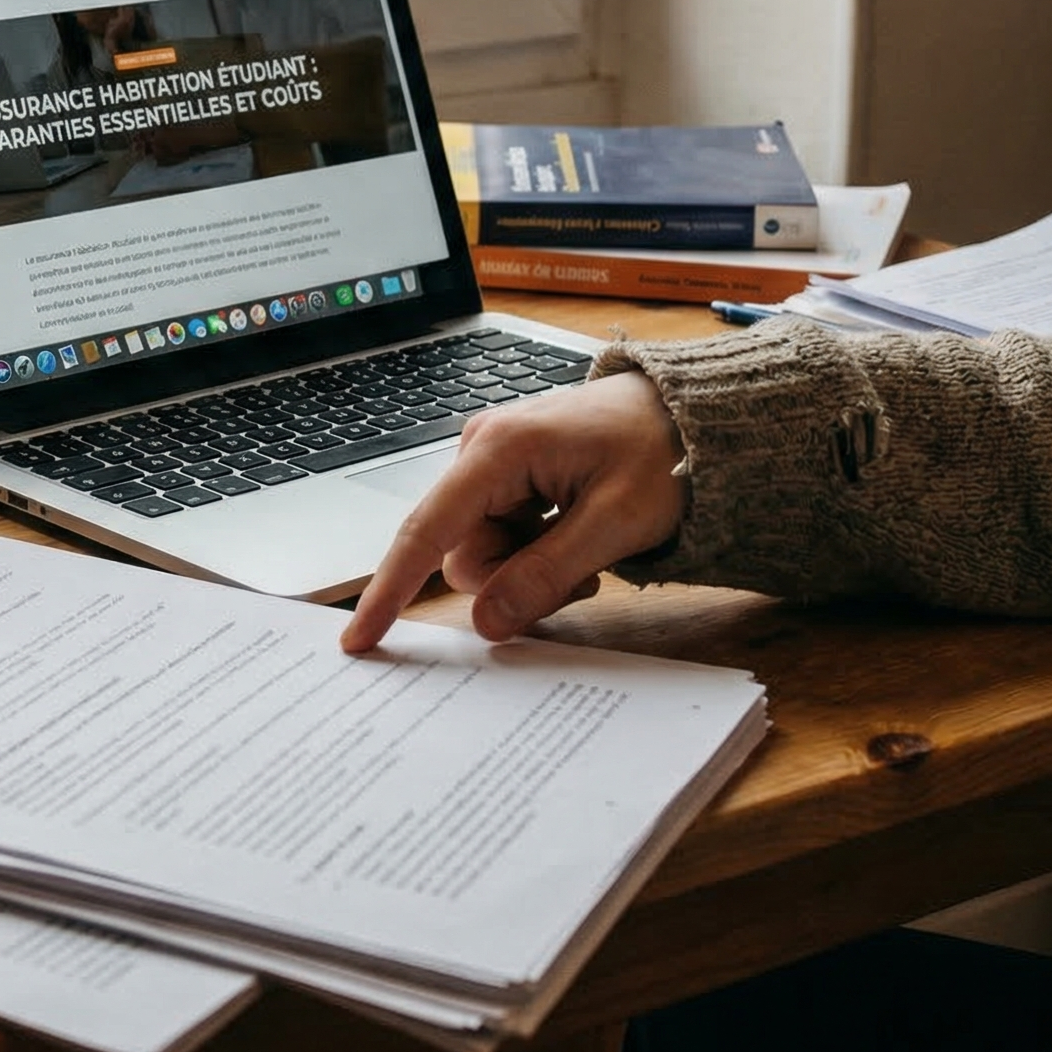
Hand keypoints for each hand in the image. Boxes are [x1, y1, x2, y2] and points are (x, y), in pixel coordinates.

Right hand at [339, 370, 684, 652]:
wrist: (690, 414)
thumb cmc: (659, 452)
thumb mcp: (614, 523)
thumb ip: (546, 575)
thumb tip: (486, 621)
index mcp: (499, 449)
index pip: (428, 531)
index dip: (391, 589)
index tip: (360, 638)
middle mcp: (482, 450)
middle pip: (463, 553)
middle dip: (514, 580)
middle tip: (582, 578)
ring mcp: (494, 463)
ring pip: (485, 553)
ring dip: (532, 570)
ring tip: (589, 551)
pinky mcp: (509, 476)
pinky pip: (503, 538)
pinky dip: (538, 553)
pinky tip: (578, 536)